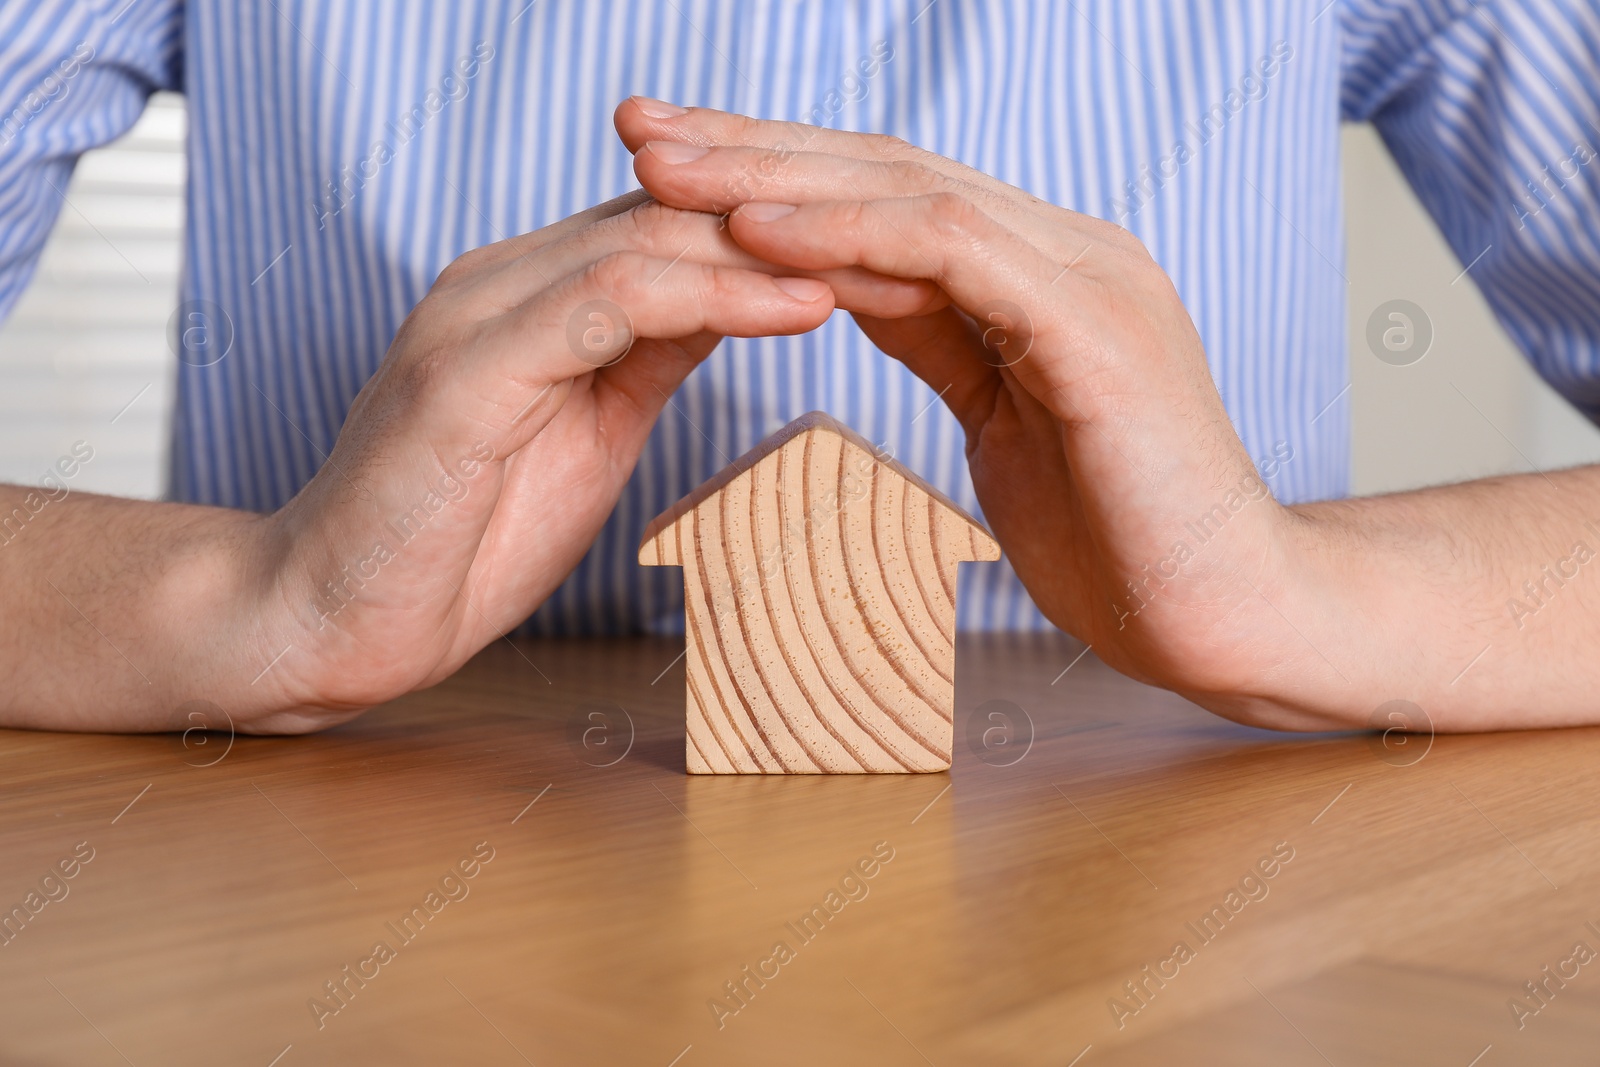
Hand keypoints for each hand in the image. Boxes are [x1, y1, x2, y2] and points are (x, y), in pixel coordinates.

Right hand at [245, 191, 936, 731]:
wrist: (327, 619)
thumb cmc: (457, 537)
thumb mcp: (587, 430)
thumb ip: (650, 354)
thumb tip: (741, 301)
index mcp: (541, 290)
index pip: (687, 220)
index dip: (800, 230)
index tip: (910, 250)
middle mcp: (509, 277)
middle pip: (685, 206)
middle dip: (811, 221)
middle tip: (931, 234)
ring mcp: (481, 313)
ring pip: (654, 235)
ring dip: (782, 247)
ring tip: (893, 259)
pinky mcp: (464, 370)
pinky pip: (608, 303)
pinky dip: (710, 295)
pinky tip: (800, 306)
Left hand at [617, 100, 1347, 728]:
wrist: (1224, 612)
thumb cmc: (1114, 532)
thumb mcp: (998, 412)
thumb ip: (938, 334)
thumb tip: (848, 284)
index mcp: (1037, 270)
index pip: (886, 190)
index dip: (772, 170)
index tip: (665, 165)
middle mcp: (1063, 250)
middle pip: (883, 167)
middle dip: (750, 145)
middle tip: (635, 125)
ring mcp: (1086, 277)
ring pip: (911, 189)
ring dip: (777, 176)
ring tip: (666, 168)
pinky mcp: (1096, 327)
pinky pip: (955, 253)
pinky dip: (851, 234)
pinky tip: (759, 232)